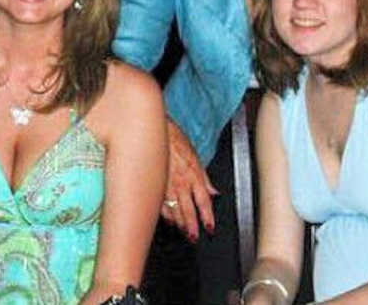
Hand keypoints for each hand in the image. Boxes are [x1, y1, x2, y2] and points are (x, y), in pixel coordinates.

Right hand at [160, 119, 217, 241]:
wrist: (153, 130)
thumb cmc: (173, 139)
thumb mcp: (194, 155)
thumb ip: (204, 177)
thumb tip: (214, 192)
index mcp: (193, 174)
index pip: (203, 201)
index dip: (207, 216)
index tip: (210, 227)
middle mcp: (180, 182)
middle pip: (188, 210)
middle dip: (192, 226)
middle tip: (194, 237)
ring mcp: (165, 185)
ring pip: (173, 210)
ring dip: (179, 223)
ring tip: (183, 232)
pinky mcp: (152, 185)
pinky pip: (159, 204)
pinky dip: (164, 215)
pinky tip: (167, 220)